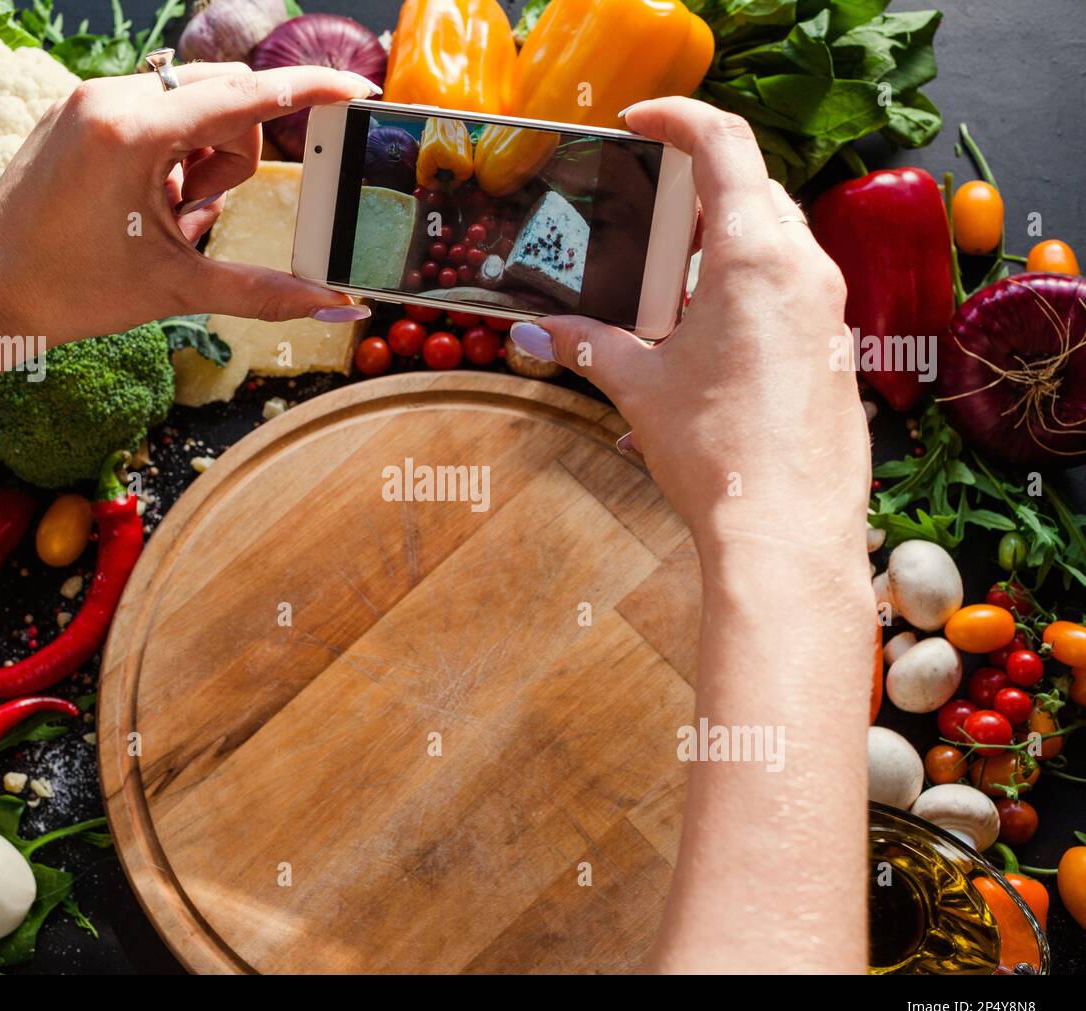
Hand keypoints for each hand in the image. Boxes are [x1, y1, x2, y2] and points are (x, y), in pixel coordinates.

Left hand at [0, 64, 376, 346]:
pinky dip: (171, 156)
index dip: (310, 91)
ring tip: (165, 215)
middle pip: (225, 99)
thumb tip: (338, 306)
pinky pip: (155, 111)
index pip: (246, 97)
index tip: (358, 89)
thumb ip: (266, 292)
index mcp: (132, 132)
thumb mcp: (178, 288)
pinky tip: (143, 202)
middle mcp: (109, 96)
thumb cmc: (73, 294)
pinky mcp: (78, 110)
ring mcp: (89, 98)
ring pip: (193, 105)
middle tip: (195, 216)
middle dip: (232, 158)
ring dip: (201, 161)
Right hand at [508, 97, 868, 553]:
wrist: (786, 530)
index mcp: (755, 258)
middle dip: (697, 190)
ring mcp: (828, 308)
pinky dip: (750, 286)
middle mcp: (803, 269)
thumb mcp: (639, 389)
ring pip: (777, 237)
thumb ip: (586, 346)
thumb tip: (537, 335)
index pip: (723, 144)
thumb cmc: (719, 455)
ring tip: (672, 287)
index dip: (679, 117)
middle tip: (647, 221)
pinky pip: (793, 286)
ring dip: (724, 241)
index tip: (640, 122)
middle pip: (753, 188)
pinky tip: (709, 338)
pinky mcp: (835, 345)